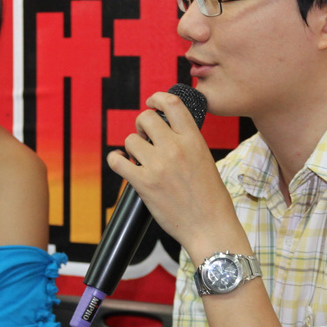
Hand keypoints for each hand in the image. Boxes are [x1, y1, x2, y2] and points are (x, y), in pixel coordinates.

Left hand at [104, 91, 241, 260]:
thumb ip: (187, 143)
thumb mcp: (206, 160)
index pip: (172, 104)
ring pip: (130, 139)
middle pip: (145, 118)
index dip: (157, 98)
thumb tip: (165, 133)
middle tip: (146, 139)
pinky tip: (121, 163)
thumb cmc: (211, 200)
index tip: (151, 102)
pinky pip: (116, 161)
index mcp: (194, 140)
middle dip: (142, 126)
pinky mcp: (143, 183)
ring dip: (132, 147)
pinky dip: (115, 160)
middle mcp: (175, 148)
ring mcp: (158, 165)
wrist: (210, 228)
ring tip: (139, 159)